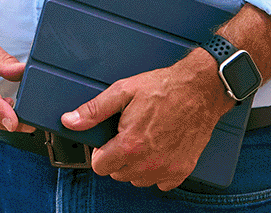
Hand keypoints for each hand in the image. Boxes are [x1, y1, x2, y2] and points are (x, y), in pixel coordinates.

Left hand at [62, 51, 232, 190]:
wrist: (201, 89)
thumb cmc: (165, 87)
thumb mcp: (124, 91)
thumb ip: (94, 110)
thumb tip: (70, 121)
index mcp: (129, 145)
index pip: (99, 166)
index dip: (102, 151)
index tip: (110, 139)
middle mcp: (147, 162)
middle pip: (118, 173)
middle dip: (119, 156)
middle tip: (130, 133)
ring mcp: (165, 169)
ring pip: (137, 179)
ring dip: (137, 164)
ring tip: (146, 139)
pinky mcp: (181, 171)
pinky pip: (160, 182)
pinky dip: (158, 170)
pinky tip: (161, 149)